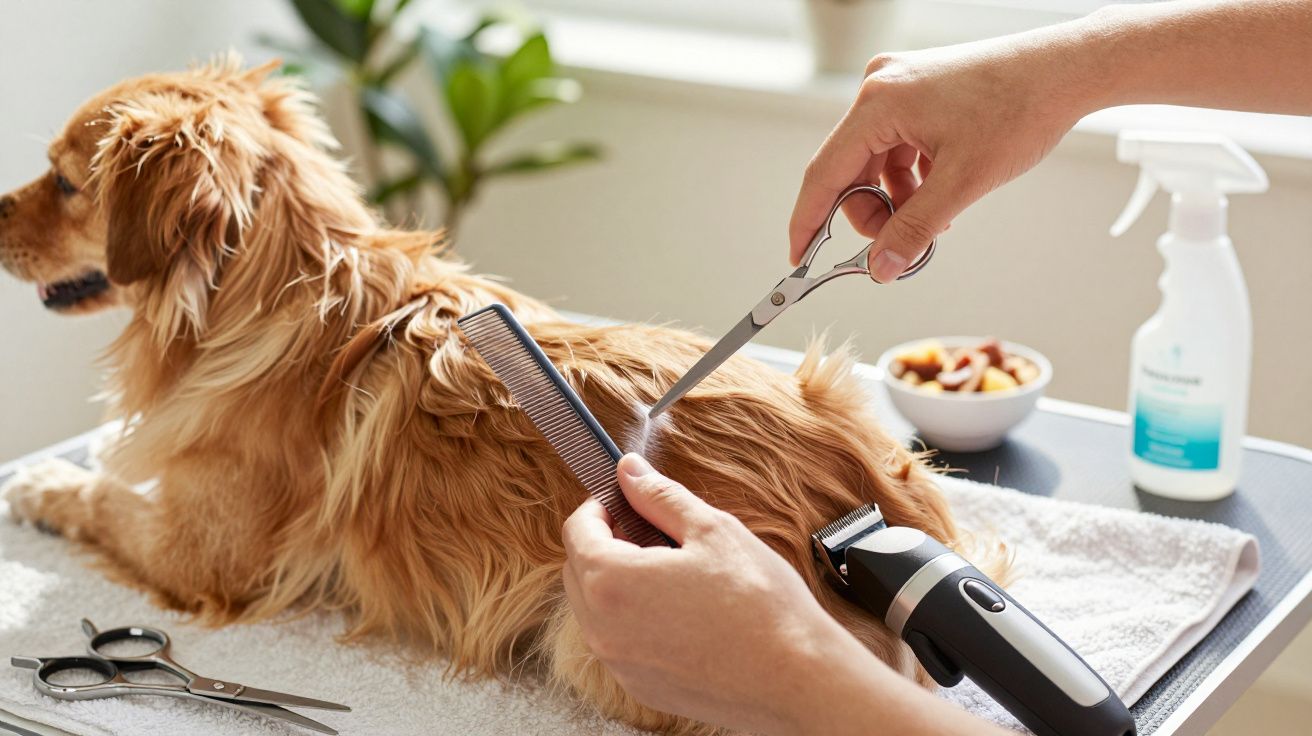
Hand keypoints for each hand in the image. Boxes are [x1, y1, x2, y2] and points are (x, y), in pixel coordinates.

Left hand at [561, 454, 998, 735]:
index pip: (577, 530)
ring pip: (596, 608)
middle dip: (607, 541)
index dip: (600, 505)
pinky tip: (681, 609)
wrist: (796, 678)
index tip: (627, 499)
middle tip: (653, 530)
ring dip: (619, 580)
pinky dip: (634, 618)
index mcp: (611, 581)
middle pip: (579, 569)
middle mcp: (601, 629)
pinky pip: (619, 641)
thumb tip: (630, 471)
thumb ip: (660, 497)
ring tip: (673, 570)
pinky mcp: (641, 687)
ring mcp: (619, 664)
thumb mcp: (711, 530)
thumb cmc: (759, 604)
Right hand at [789, 27, 1096, 281]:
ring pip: (874, 163)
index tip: (799, 258)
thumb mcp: (963, 183)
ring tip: (934, 219)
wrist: (1066, 70)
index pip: (824, 173)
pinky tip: (940, 194)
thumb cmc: (1021, 107)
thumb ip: (914, 229)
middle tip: (899, 245)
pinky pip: (895, 148)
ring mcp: (897, 87)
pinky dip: (911, 179)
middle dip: (871, 214)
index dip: (809, 222)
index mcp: (878, 103)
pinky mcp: (916, 92)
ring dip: (896, 200)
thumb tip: (880, 267)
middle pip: (848, 171)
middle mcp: (879, 88)